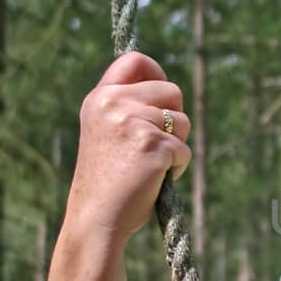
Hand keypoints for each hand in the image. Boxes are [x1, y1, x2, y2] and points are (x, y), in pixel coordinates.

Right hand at [64, 52, 192, 247]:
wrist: (96, 219)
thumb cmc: (107, 182)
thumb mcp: (107, 133)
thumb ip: (127, 108)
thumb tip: (168, 91)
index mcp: (99, 98)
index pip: (134, 60)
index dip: (156, 73)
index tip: (163, 96)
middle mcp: (113, 104)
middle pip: (171, 91)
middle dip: (173, 119)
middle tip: (155, 146)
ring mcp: (133, 122)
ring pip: (182, 121)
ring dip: (176, 145)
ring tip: (150, 167)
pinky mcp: (153, 144)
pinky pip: (184, 150)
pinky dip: (177, 168)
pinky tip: (154, 181)